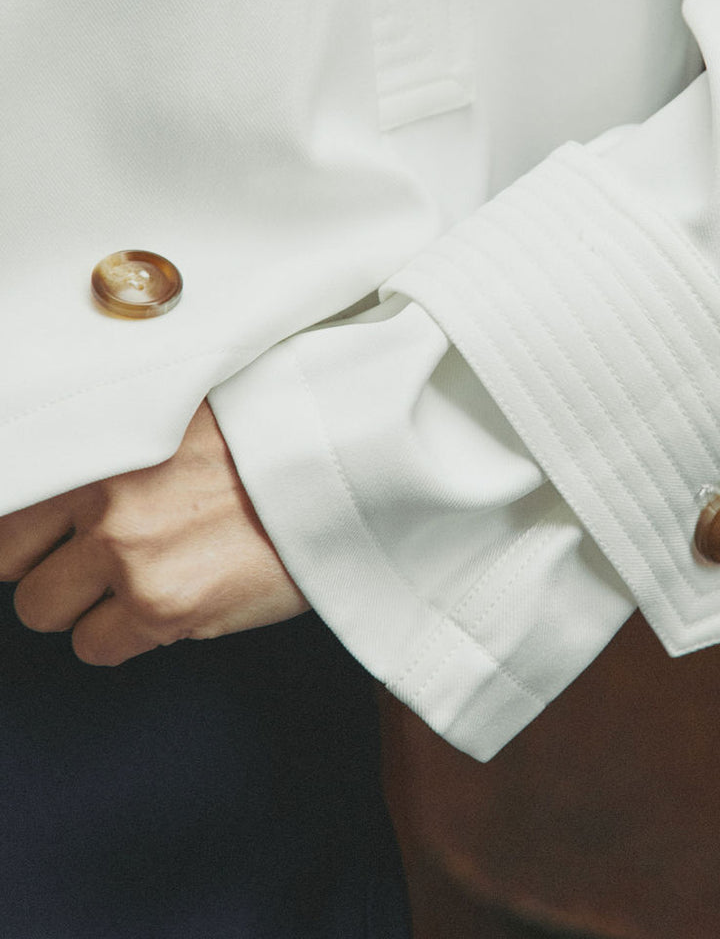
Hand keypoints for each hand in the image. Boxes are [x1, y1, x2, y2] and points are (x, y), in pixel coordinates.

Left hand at [0, 401, 307, 663]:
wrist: (346, 468)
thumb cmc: (275, 437)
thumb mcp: (182, 413)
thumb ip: (119, 445)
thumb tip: (69, 489)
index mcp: (104, 439)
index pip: (8, 502)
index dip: (26, 526)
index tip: (50, 533)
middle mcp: (104, 495)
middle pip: (9, 561)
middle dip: (45, 563)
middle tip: (92, 556)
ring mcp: (129, 553)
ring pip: (44, 611)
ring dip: (82, 603)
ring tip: (138, 577)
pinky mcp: (163, 606)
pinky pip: (96, 647)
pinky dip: (124, 635)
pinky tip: (169, 600)